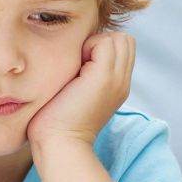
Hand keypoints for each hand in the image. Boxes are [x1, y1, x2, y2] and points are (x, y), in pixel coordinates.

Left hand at [26, 31, 134, 151]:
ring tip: (79, 67)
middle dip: (102, 42)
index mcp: (117, 86)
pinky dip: (88, 47)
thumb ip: (84, 74)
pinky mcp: (104, 77)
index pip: (122, 47)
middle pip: (125, 40)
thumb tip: (78, 53)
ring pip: (119, 38)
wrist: (60, 144)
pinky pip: (104, 42)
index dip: (102, 48)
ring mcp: (116, 80)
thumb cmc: (57, 121)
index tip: (82, 67)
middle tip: (81, 63)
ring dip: (96, 44)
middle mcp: (122, 82)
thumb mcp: (78, 93)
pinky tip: (74, 69)